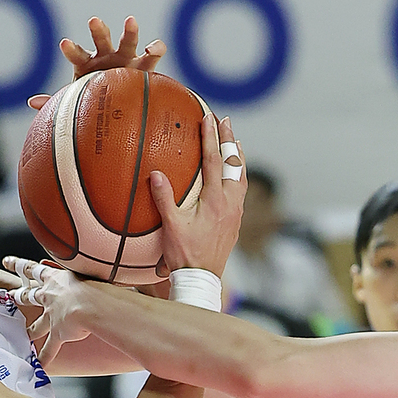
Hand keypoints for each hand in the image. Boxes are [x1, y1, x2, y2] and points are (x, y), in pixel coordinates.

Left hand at [5, 257, 99, 365]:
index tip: (7, 261)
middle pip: (29, 295)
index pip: (33, 269)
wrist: (93, 303)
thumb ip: (88, 270)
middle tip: (9, 294)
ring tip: (23, 334)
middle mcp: (50, 297)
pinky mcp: (59, 332)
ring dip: (30, 330)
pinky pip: (50, 348)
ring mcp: (52, 316)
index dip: (19, 265)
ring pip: (37, 325)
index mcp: (56, 278)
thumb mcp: (88, 270)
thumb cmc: (96, 284)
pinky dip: (45, 358)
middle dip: (19, 295)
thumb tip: (106, 261)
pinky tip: (40, 365)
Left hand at [27, 16, 165, 110]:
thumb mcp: (77, 102)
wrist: (122, 108)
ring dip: (130, 31)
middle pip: (101, 39)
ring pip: (128, 40)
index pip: (77, 54)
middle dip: (98, 29)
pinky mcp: (145, 65)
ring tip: (130, 20)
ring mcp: (127, 58)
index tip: (64, 43)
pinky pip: (153, 54)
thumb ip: (57, 102)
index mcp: (88, 64)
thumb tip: (32, 102)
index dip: (71, 49)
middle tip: (93, 21)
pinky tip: (154, 48)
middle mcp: (107, 56)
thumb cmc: (96, 102)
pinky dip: (156, 48)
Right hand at [151, 114, 245, 272]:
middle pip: (233, 164)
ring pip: (241, 178)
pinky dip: (238, 176)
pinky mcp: (236, 223)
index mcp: (215, 200)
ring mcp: (236, 213)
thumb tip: (156, 173)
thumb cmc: (184, 254)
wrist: (201, 279)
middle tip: (226, 121)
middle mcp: (230, 204)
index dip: (211, 137)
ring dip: (237, 157)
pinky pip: (241, 191)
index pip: (214, 160)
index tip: (209, 118)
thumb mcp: (170, 226)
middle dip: (229, 140)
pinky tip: (233, 176)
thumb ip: (164, 198)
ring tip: (235, 142)